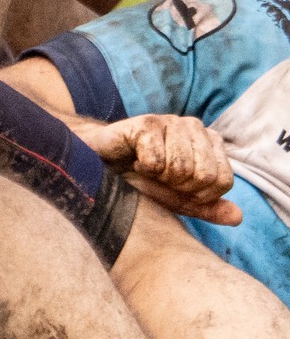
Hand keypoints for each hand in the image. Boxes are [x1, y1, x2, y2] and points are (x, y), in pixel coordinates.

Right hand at [76, 113, 241, 225]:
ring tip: (145, 167)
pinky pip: (156, 161)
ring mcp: (171, 121)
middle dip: (177, 187)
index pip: (223, 181)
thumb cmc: (140, 178)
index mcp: (210, 143)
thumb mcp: (177, 198)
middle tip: (158, 177)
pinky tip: (133, 158)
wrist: (99, 162)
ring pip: (181, 168)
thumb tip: (238, 217)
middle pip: (204, 176)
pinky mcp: (146, 122)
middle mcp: (195, 127)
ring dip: (158, 177)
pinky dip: (142, 168)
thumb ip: (207, 207)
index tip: (175, 187)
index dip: (197, 195)